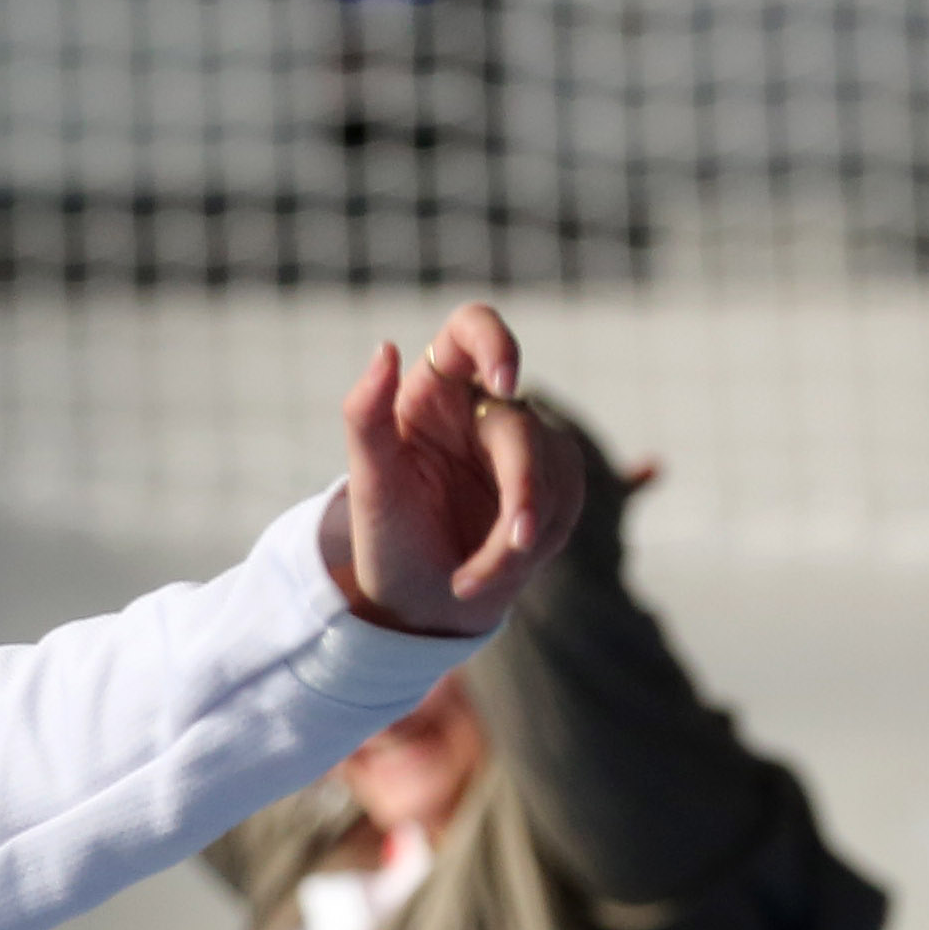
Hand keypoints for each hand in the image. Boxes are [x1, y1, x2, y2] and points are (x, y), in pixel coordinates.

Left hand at [326, 302, 578, 634]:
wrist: (415, 600)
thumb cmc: (385, 537)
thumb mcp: (369, 484)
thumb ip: (366, 416)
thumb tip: (386, 348)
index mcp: (433, 392)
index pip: (470, 329)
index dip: (496, 342)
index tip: (507, 382)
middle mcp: (484, 407)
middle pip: (522, 428)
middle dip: (523, 492)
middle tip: (517, 543)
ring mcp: (526, 442)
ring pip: (550, 474)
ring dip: (516, 540)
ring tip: (466, 581)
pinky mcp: (556, 480)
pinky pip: (562, 506)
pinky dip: (525, 552)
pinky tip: (488, 572)